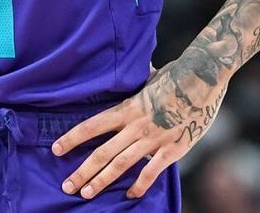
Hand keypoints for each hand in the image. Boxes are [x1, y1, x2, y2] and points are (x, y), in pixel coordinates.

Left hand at [51, 62, 227, 199]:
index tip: (56, 149)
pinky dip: (140, 185)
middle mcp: (135, 125)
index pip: (92, 125)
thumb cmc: (177, 75)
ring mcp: (153, 138)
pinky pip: (152, 171)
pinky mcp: (173, 148)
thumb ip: (138, 80)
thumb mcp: (150, 77)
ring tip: (86, 193)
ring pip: (121, 164)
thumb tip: (133, 64)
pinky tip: (130, 195)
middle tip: (66, 186)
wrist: (203, 78)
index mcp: (127, 108)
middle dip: (82, 171)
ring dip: (102, 180)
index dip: (72, 138)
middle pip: (102, 152)